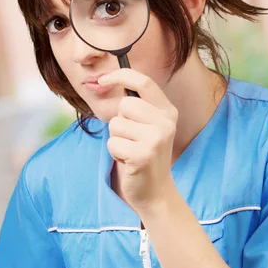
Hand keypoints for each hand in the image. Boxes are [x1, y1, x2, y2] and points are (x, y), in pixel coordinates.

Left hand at [99, 68, 177, 212]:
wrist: (155, 192)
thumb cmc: (143, 155)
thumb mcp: (146, 126)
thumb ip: (134, 106)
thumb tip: (100, 80)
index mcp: (167, 111)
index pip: (144, 82)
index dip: (120, 76)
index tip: (102, 80)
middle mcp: (165, 122)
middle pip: (124, 106)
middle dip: (119, 123)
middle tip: (131, 139)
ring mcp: (156, 138)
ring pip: (115, 125)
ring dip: (116, 140)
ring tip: (130, 151)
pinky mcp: (143, 154)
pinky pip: (112, 143)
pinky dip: (114, 154)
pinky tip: (128, 162)